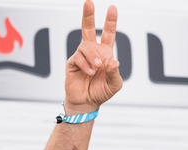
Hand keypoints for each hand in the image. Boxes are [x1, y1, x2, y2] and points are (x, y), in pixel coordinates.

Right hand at [64, 0, 122, 114]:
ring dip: (93, 57)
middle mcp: (93, 51)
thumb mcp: (115, 84)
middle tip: (88, 2)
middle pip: (88, 28)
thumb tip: (113, 61)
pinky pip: (78, 57)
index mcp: (105, 53)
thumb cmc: (101, 92)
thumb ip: (115, 73)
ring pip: (86, 46)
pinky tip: (89, 72)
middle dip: (88, 15)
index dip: (110, 21)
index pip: (108, 34)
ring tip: (97, 68)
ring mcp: (81, 56)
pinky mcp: (72, 62)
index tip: (113, 8)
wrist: (87, 103)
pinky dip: (85, 65)